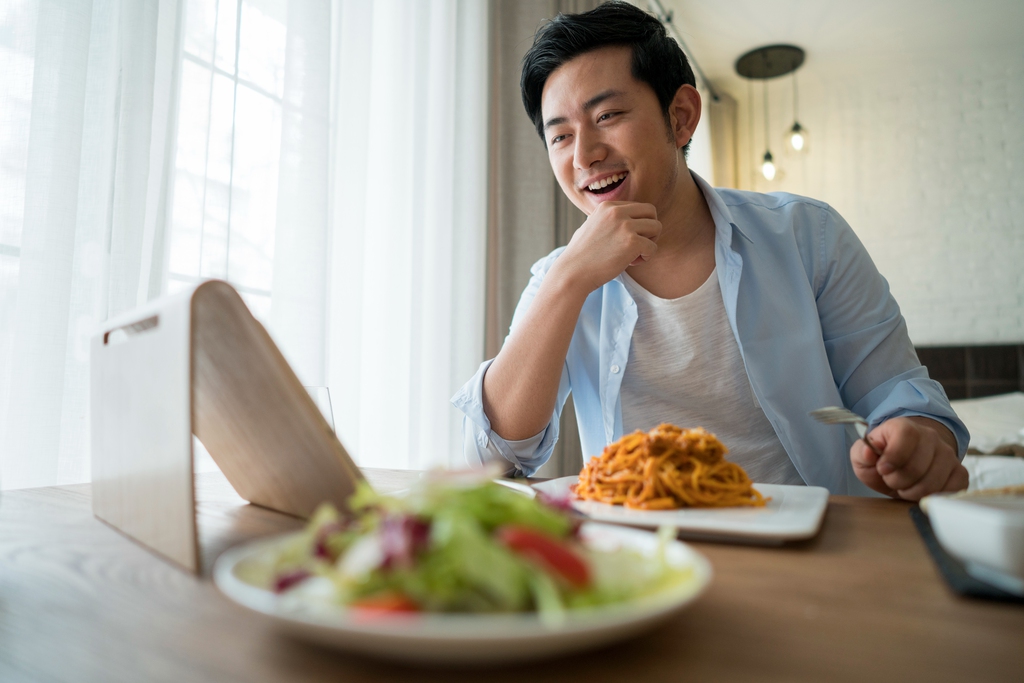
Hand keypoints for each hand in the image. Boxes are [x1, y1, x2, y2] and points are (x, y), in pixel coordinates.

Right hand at [556, 201, 660, 293]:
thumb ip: (608, 220)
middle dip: (650, 229)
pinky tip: (631, 263)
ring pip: (657, 227)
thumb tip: (626, 219)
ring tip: (634, 255)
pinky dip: (646, 257)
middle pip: (651, 211)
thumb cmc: (581, 255)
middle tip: (638, 245)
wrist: (573, 272)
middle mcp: (617, 211)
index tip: (624, 239)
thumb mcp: (592, 226)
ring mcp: (625, 226)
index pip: (638, 207)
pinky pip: (653, 247)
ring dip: (649, 242)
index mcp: (608, 206)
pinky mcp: (632, 242)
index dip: (637, 224)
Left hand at [850, 416, 967, 500]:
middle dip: (898, 481)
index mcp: (904, 427)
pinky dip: (932, 497)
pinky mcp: (959, 472)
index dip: (892, 458)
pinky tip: (920, 491)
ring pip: (933, 483)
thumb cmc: (882, 458)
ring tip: (904, 486)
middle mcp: (930, 437)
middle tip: (891, 480)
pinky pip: (952, 489)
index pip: (906, 436)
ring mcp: (948, 454)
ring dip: (912, 492)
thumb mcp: (863, 454)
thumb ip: (861, 452)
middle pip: (917, 467)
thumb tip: (868, 452)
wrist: (905, 461)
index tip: (882, 469)